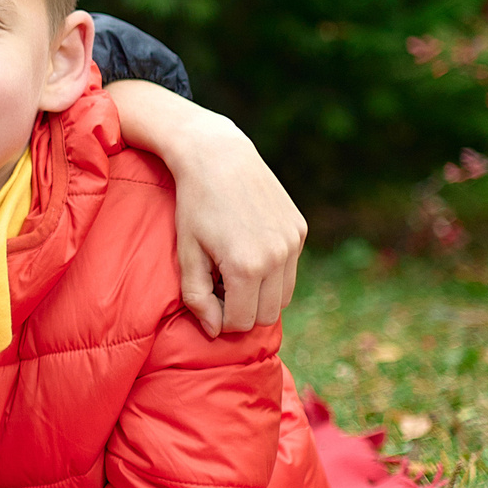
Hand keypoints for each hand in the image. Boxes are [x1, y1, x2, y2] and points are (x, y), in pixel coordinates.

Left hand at [111, 81, 305, 335]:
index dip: (221, 320)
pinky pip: (290, 270)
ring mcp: (293, 243)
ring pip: (283, 297)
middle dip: (242, 311)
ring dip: (260, 295)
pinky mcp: (300, 230)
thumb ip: (197, 297)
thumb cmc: (194, 205)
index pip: (241, 322)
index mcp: (245, 267)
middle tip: (218, 288)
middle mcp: (277, 258)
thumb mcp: (186, 252)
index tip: (207, 301)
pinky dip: (272, 273)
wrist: (218, 157)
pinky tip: (248, 250)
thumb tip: (215, 331)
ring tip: (232, 271)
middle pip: (267, 315)